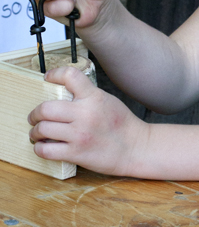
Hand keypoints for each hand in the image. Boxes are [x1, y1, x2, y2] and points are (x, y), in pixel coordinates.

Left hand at [28, 67, 148, 175]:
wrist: (135, 148)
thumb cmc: (122, 124)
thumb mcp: (107, 100)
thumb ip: (87, 96)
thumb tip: (63, 94)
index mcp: (94, 97)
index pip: (70, 76)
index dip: (54, 74)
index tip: (47, 78)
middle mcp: (85, 114)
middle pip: (46, 108)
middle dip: (34, 114)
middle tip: (34, 117)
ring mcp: (80, 134)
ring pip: (43, 129)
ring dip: (35, 131)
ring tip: (36, 133)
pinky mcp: (76, 153)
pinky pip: (46, 150)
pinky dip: (39, 148)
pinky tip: (42, 146)